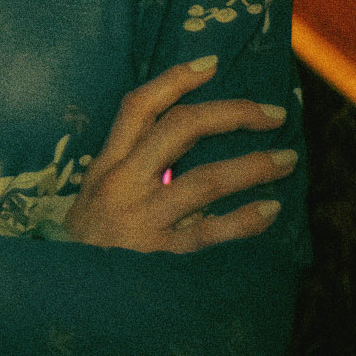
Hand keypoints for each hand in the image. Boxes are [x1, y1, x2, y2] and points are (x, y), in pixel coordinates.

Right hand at [64, 57, 295, 252]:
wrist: (68, 291)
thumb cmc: (88, 238)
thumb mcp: (96, 191)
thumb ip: (129, 164)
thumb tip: (184, 137)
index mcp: (109, 162)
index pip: (139, 107)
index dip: (176, 80)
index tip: (212, 64)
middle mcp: (125, 182)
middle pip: (181, 129)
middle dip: (233, 113)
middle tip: (273, 113)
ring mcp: (144, 217)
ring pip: (205, 180)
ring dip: (252, 166)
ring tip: (287, 159)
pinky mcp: (162, 254)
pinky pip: (210, 232)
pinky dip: (244, 220)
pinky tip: (271, 210)